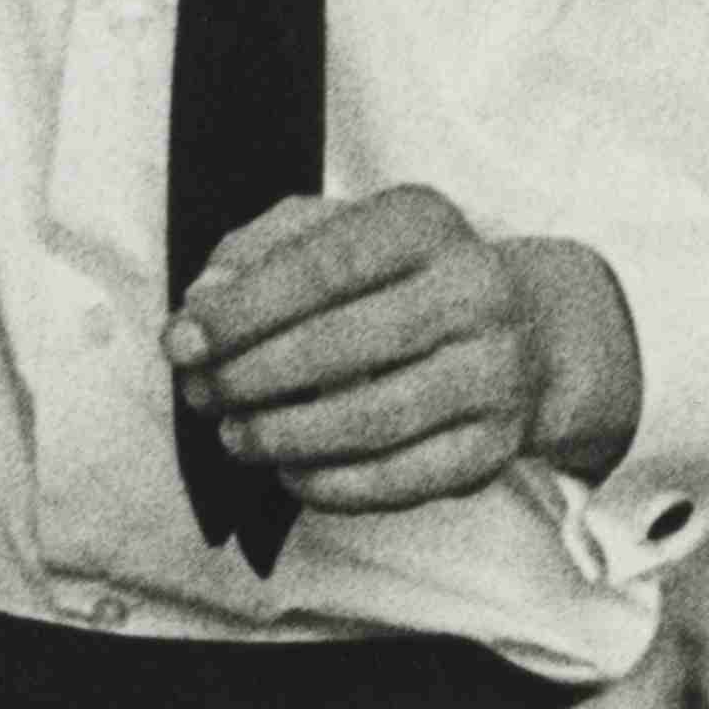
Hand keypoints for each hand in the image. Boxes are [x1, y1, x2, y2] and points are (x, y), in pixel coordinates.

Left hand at [167, 190, 638, 504]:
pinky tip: (289, 472)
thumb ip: (260, 250)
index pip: (322, 265)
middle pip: (341, 346)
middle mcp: (472, 290)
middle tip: (201, 395)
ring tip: (235, 436)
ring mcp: (494, 371)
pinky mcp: (496, 445)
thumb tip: (204, 298)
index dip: (242, 309)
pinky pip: (402, 480)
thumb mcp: (337, 233)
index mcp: (423, 223)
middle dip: (251, 377)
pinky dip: (331, 485)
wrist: (528, 330)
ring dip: (283, 437)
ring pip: (371, 421)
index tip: (181, 341)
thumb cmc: (401, 278)